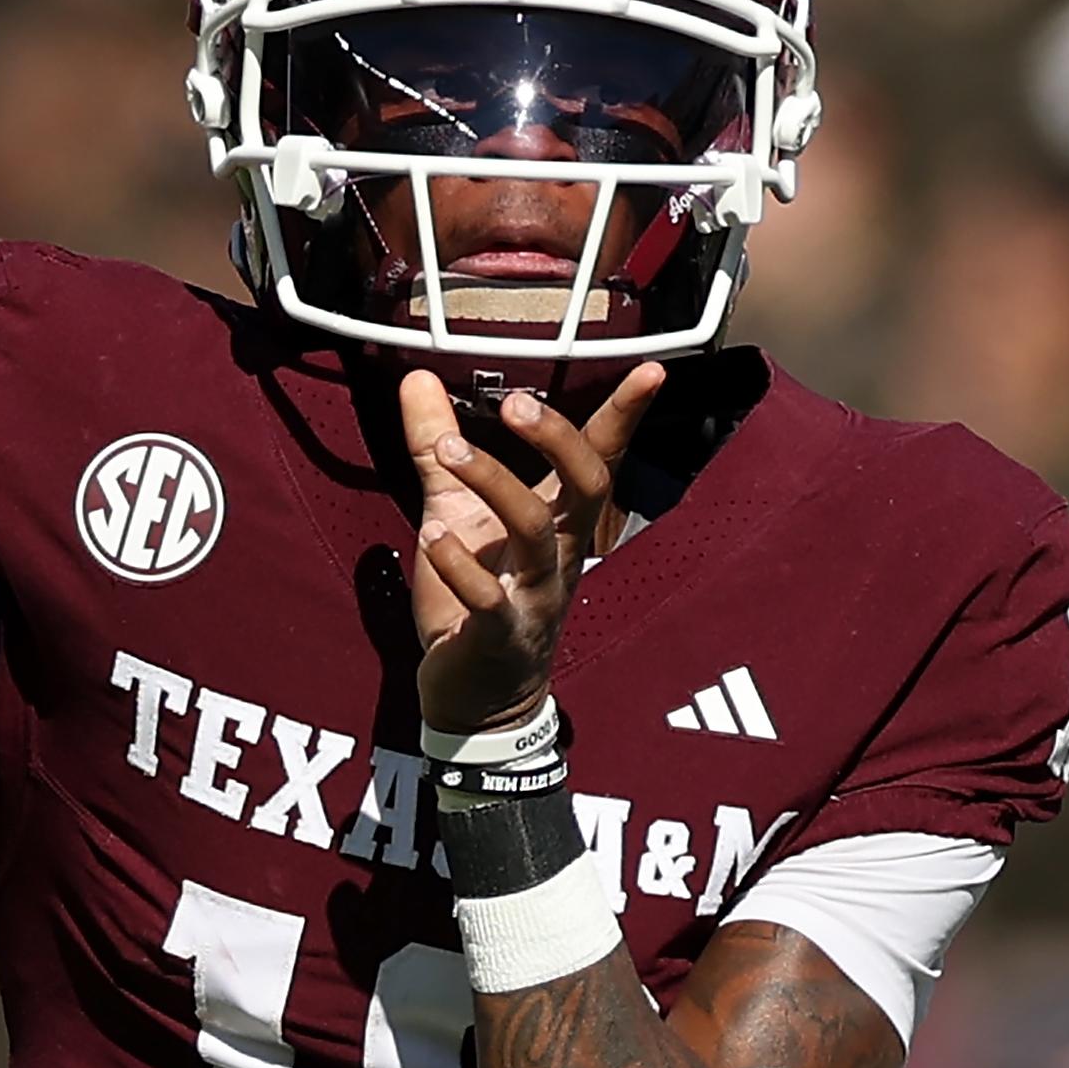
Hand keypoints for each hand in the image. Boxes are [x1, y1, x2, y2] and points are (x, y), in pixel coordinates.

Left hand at [400, 365, 663, 734]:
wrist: (476, 699)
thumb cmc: (474, 599)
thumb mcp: (452, 512)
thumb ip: (436, 449)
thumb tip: (416, 379)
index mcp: (558, 521)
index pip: (598, 458)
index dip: (625, 415)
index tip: (651, 368)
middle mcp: (561, 554)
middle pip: (584, 487)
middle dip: (558, 441)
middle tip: (517, 403)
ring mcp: (535, 595)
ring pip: (536, 532)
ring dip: (495, 484)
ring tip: (449, 451)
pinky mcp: (499, 636)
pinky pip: (490, 599)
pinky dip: (462, 566)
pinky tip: (429, 537)